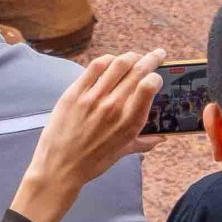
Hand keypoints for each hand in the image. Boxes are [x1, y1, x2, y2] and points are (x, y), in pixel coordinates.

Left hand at [13, 50, 159, 221]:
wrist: (60, 167)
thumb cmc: (93, 162)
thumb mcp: (123, 152)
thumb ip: (144, 142)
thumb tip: (162, 137)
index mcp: (129, 123)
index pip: (148, 87)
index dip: (156, 76)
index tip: (157, 75)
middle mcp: (113, 107)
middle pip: (136, 71)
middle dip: (151, 59)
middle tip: (157, 54)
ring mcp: (92, 98)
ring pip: (117, 64)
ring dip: (130, 56)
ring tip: (136, 56)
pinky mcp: (74, 93)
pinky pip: (94, 67)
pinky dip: (107, 60)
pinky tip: (112, 60)